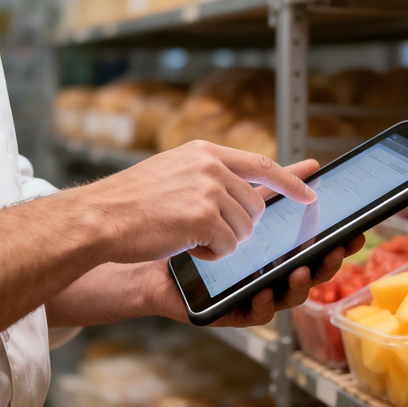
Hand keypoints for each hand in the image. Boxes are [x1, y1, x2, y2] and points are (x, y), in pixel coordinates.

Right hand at [85, 141, 316, 263]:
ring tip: (186, 234)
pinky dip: (210, 254)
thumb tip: (246, 184)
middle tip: (201, 229)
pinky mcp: (204, 217)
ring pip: (244, 229)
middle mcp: (211, 165)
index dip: (289, 180)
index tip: (310, 190)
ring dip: (221, 241)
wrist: (97, 218)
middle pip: (254, 207)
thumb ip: (210, 173)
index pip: (261, 163)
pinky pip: (229, 247)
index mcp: (205, 152)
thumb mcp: (174, 171)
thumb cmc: (130, 202)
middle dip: (238, 226)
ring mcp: (209, 189)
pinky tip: (185, 246)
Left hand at [138, 159, 364, 327]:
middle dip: (328, 263)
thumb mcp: (237, 197)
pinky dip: (263, 304)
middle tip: (337, 250)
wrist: (149, 242)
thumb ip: (274, 185)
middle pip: (310, 272)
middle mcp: (270, 273)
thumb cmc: (195, 223)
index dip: (339, 242)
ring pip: (287, 296)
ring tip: (303, 267)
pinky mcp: (228, 310)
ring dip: (300, 284)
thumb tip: (313, 165)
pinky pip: (252, 313)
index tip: (358, 231)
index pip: (317, 247)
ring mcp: (251, 292)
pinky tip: (266, 292)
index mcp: (278, 249)